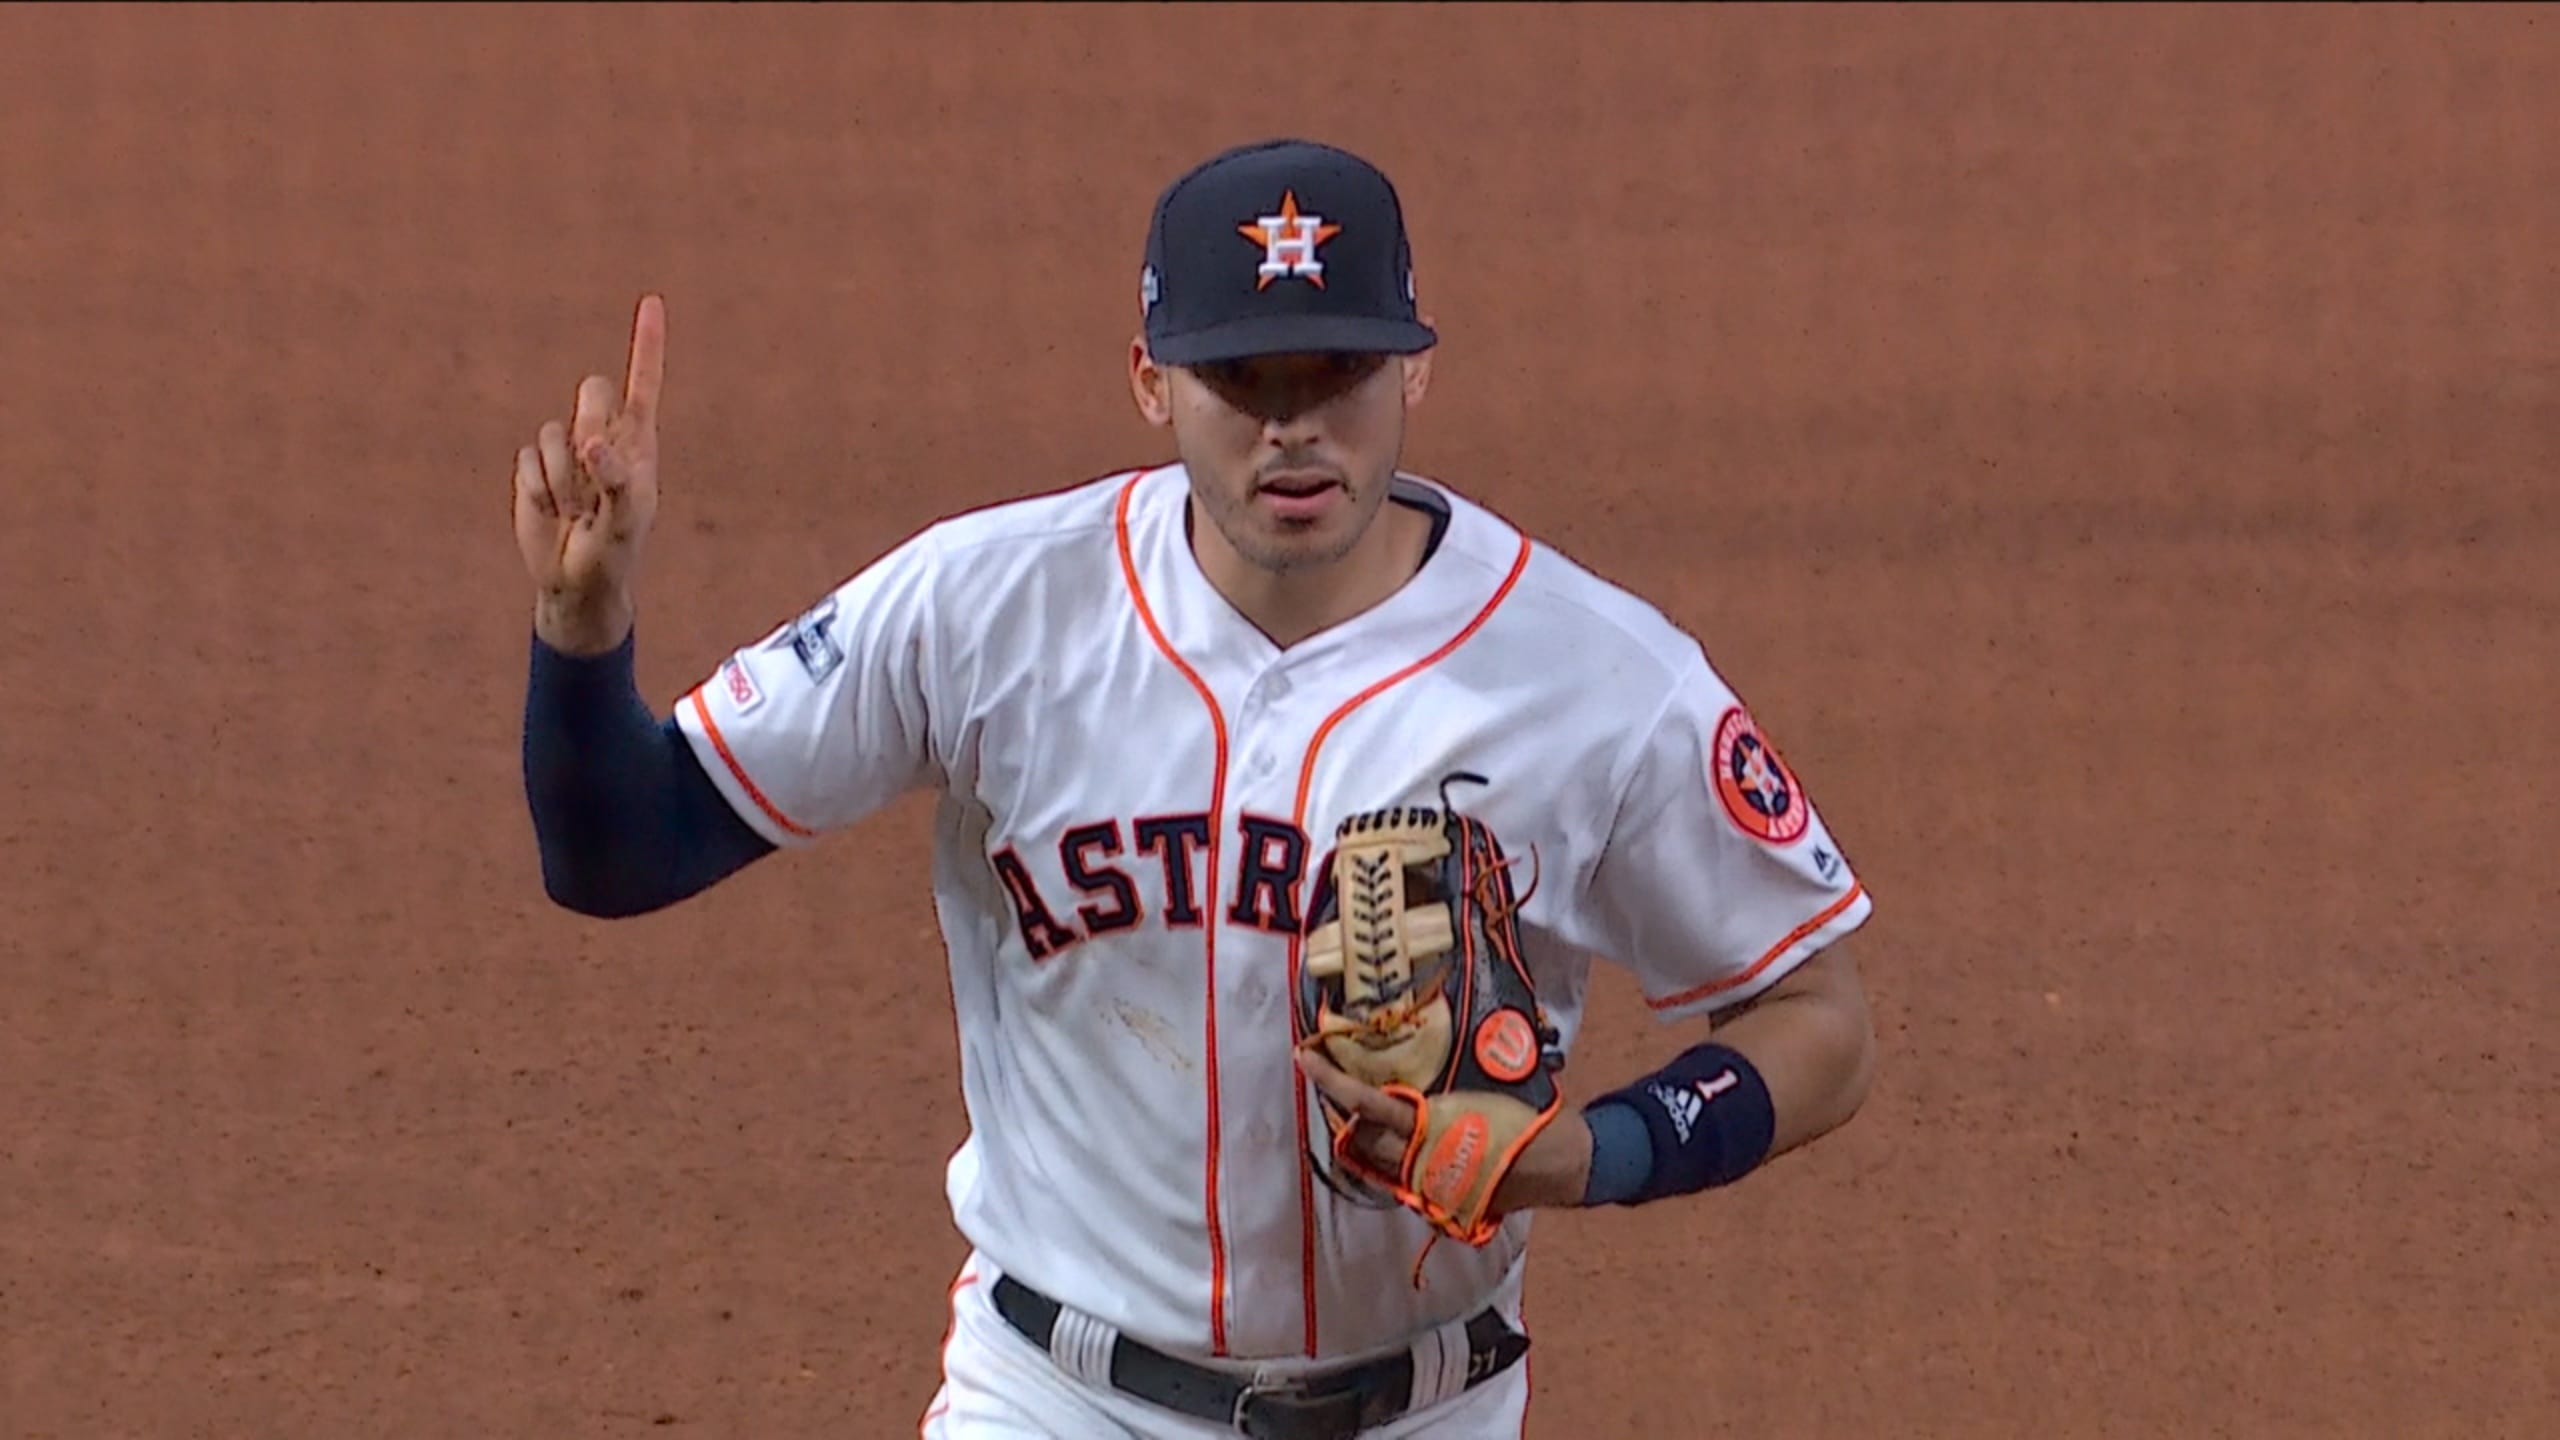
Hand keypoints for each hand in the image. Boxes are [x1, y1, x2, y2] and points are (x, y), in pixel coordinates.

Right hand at [513, 294, 666, 653]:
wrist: (575, 582)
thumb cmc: (614, 551)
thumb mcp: (626, 522)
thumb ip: (618, 481)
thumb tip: (595, 445)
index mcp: (638, 445)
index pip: (644, 385)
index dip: (646, 344)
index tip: (652, 302)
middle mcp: (604, 439)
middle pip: (592, 393)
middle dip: (589, 425)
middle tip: (594, 475)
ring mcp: (565, 452)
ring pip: (552, 433)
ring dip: (561, 477)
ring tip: (575, 510)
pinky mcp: (533, 468)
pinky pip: (526, 460)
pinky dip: (537, 491)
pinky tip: (552, 513)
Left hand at [1295, 1045, 1594, 1214]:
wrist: (1559, 1165)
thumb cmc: (1526, 1118)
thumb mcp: (1487, 1085)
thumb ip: (1443, 1084)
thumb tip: (1418, 1060)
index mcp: (1428, 1127)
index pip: (1364, 1103)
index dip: (1330, 1080)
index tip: (1304, 1057)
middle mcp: (1417, 1162)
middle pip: (1359, 1137)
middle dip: (1346, 1113)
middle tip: (1341, 1083)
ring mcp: (1426, 1187)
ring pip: (1375, 1162)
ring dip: (1368, 1137)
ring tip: (1372, 1112)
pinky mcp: (1438, 1203)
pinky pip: (1401, 1178)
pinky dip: (1396, 1158)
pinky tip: (1410, 1141)